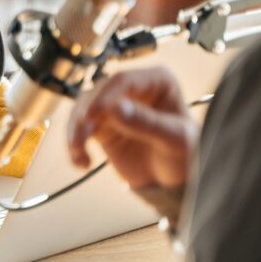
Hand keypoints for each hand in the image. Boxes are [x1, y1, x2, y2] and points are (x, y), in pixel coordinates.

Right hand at [67, 67, 197, 189]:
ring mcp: (115, 106)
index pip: (124, 81)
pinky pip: (80, 128)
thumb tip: (115, 107)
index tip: (92, 114)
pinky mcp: (102, 125)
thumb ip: (147, 123)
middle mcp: (133, 89)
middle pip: (99, 92)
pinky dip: (75, 144)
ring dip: (76, 131)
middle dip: (86, 115)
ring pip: (83, 109)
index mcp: (158, 81)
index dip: (105, 95)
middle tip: (81, 135)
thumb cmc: (185, 154)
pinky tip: (82, 162)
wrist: (175, 180)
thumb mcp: (175, 139)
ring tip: (79, 153)